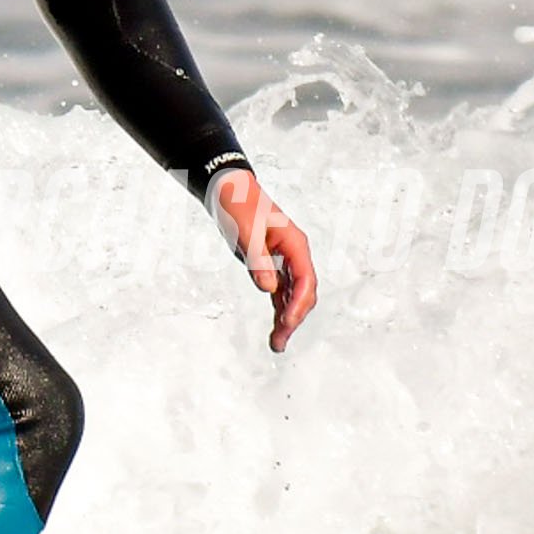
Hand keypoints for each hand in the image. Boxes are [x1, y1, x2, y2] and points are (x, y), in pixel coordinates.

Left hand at [210, 168, 320, 353]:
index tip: (287, 323)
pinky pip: (281, 293)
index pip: (305, 279)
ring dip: (287, 319)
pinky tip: (276, 328)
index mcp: (294, 243)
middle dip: (294, 318)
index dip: (298, 304)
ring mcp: (284, 261)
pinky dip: (279, 310)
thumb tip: (270, 289)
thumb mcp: (245, 232)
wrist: (228, 190)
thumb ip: (258, 261)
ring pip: (293, 296)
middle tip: (279, 340)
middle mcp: (294, 254)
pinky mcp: (272, 266)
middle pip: (303, 292)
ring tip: (277, 343)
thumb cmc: (238, 205)